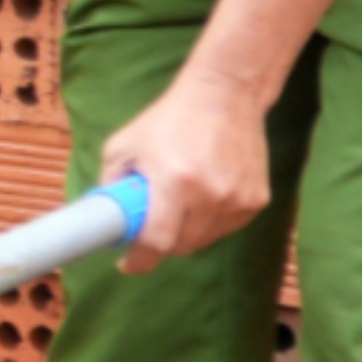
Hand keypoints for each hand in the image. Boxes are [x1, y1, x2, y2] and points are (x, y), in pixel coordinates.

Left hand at [96, 68, 277, 266]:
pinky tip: (203, 197)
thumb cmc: (168, 120)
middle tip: (150, 229)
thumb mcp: (123, 147)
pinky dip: (211, 222)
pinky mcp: (258, 199)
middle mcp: (211, 194)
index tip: (127, 265)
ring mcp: (239, 198)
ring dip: (187, 232)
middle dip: (161, 245)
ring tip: (179, 203)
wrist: (225, 96)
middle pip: (182, 246)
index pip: (157, 242)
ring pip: (206, 239)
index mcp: (174, 182)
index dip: (139, 261)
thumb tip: (104, 220)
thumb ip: (111, 185)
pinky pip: (227, 227)